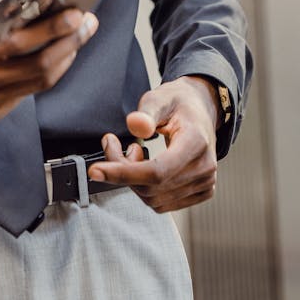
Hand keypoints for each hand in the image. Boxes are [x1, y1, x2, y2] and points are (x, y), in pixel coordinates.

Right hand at [0, 9, 98, 122]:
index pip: (23, 43)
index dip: (51, 28)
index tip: (71, 11)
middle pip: (41, 64)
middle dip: (70, 40)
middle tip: (87, 20)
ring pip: (40, 81)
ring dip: (66, 56)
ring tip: (79, 32)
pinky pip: (30, 91)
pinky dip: (50, 70)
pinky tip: (58, 52)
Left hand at [87, 76, 218, 212]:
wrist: (201, 111)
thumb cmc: (178, 103)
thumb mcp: (160, 97)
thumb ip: (146, 111)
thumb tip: (135, 125)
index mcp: (196, 143)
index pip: (157, 171)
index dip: (123, 173)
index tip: (95, 170)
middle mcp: (204, 168)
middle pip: (151, 187)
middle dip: (122, 170)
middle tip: (112, 144)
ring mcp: (205, 183)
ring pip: (154, 199)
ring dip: (132, 180)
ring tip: (134, 151)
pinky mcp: (201, 192)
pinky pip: (162, 202)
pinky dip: (145, 188)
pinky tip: (145, 166)